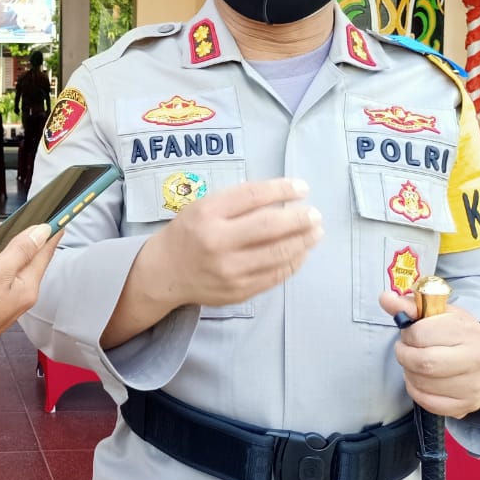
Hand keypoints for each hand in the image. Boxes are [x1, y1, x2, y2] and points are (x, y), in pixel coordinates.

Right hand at [134, 178, 321, 308]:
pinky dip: (293, 261)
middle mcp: (217, 241)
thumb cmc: (188, 233)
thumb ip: (237, 202)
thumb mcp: (203, 207)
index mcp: (207, 213)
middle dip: (300, 218)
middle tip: (315, 214)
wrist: (164, 273)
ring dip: (303, 241)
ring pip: (278, 253)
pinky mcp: (239, 291)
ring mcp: (229, 269)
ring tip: (315, 232)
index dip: (283, 189)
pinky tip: (301, 252)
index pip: (253, 196)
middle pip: (270, 226)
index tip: (302, 188)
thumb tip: (283, 197)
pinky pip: (275, 275)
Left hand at [379, 291, 479, 418]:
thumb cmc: (458, 332)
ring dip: (409, 373)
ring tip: (416, 363)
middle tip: (407, 350)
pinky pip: (428, 403)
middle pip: (422, 363)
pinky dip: (416, 391)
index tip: (410, 333)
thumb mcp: (438, 312)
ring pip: (422, 384)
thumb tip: (384, 298)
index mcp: (467, 332)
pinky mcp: (467, 405)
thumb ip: (409, 305)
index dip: (407, 334)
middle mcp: (476, 361)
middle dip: (404, 355)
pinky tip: (422, 380)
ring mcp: (473, 386)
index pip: (420, 334)